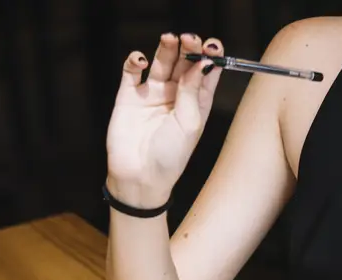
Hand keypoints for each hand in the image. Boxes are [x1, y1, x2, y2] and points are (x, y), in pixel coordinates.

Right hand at [105, 33, 223, 207]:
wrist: (139, 178)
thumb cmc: (170, 157)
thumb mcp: (189, 124)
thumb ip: (193, 92)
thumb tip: (202, 62)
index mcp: (196, 103)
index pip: (206, 72)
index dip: (210, 56)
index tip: (212, 46)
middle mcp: (175, 95)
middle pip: (185, 62)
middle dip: (189, 48)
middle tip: (190, 39)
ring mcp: (152, 94)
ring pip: (161, 61)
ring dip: (166, 48)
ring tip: (169, 39)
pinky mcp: (129, 96)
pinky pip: (132, 72)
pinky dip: (135, 61)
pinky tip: (140, 61)